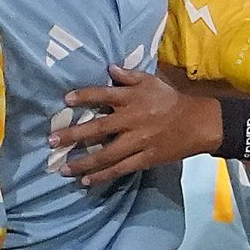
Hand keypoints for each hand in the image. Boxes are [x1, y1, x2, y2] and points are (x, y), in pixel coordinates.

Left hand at [49, 66, 221, 185]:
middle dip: (73, 135)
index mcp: (132, 98)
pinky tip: (85, 181)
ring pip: (106, 154)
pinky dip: (102, 176)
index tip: (66, 100)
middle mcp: (132, 119)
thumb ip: (129, 75)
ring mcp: (138, 141)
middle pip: (98, 128)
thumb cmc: (170, 100)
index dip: (84, 97)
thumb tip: (109, 67)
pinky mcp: (145, 158)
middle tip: (51, 141)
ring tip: (63, 169)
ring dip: (83, 162)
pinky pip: (120, 169)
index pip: (103, 94)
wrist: (197, 123)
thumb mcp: (151, 82)